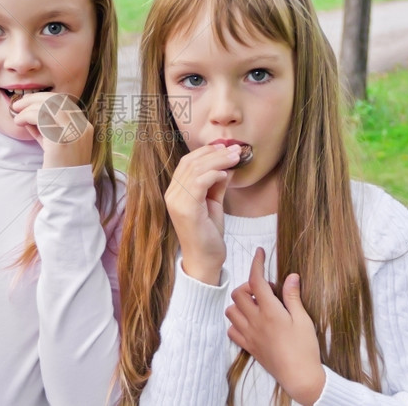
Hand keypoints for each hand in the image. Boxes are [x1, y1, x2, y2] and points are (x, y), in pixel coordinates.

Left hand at [11, 92, 92, 168]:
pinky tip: (19, 122)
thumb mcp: (53, 145)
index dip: (44, 99)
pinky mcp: (61, 139)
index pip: (64, 102)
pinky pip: (41, 117)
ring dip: (28, 107)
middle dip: (34, 99)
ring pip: (48, 106)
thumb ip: (44, 129)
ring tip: (17, 116)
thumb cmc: (59, 168)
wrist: (67, 190)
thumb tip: (28, 115)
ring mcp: (73, 132)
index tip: (28, 103)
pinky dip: (27, 116)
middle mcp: (82, 126)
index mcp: (84, 126)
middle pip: (56, 100)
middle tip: (18, 105)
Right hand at [164, 144, 240, 284]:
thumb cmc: (208, 234)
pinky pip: (199, 182)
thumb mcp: (213, 203)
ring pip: (195, 169)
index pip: (187, 162)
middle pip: (190, 162)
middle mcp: (171, 194)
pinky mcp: (186, 209)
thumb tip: (227, 165)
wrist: (205, 260)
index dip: (206, 152)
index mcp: (175, 191)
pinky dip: (214, 174)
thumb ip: (217, 184)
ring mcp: (176, 201)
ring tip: (235, 156)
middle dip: (215, 152)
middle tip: (235, 149)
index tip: (226, 147)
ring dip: (218, 160)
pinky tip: (226, 174)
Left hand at [225, 248, 324, 404]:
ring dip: (240, 303)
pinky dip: (236, 322)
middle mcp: (255, 321)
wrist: (300, 377)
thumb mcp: (303, 319)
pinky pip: (231, 330)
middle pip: (238, 293)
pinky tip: (250, 322)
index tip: (259, 253)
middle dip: (249, 286)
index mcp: (270, 311)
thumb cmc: (305, 348)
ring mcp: (249, 334)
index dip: (257, 263)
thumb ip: (293, 296)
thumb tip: (291, 276)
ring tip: (257, 306)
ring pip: (231, 310)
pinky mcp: (248, 346)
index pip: (257, 280)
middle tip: (267, 292)